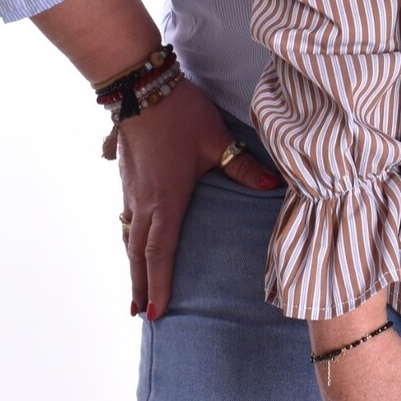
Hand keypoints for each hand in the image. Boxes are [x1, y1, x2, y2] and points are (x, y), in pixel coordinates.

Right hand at [117, 78, 277, 320]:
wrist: (141, 86)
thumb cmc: (181, 115)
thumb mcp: (218, 142)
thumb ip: (245, 169)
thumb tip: (274, 188)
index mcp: (166, 201)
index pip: (161, 254)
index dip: (158, 285)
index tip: (154, 313)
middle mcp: (144, 202)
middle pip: (137, 253)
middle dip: (139, 285)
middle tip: (138, 313)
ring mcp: (131, 190)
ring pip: (128, 236)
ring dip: (132, 264)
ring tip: (135, 287)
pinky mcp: (126, 177)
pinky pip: (126, 217)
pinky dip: (129, 238)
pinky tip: (132, 239)